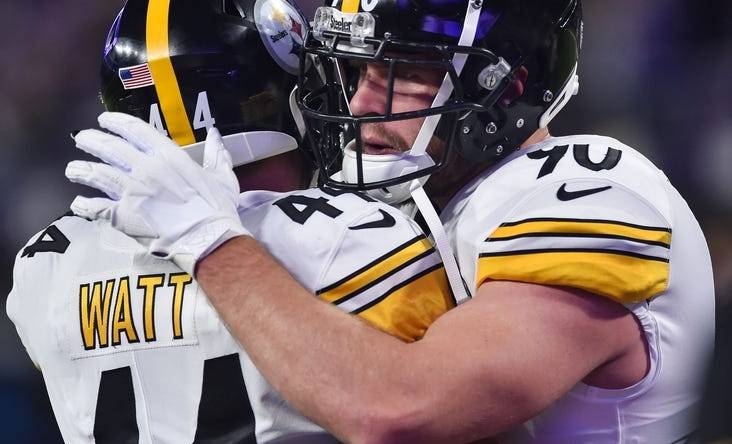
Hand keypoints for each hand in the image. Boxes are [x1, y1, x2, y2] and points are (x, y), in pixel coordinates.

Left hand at [65, 112, 248, 274]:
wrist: (207, 239)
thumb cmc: (217, 209)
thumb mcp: (223, 177)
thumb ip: (216, 154)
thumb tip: (215, 135)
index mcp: (168, 156)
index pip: (134, 129)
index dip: (115, 122)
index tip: (104, 120)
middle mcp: (144, 168)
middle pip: (109, 148)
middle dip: (91, 141)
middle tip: (81, 139)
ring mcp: (130, 191)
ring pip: (96, 174)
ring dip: (81, 170)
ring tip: (73, 169)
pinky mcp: (121, 215)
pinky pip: (95, 206)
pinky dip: (84, 204)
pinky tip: (78, 203)